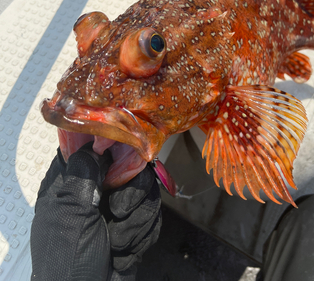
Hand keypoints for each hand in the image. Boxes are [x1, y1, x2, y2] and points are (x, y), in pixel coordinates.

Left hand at [30, 143, 160, 280]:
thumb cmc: (68, 262)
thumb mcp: (70, 215)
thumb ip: (83, 175)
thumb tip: (96, 144)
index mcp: (72, 182)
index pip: (97, 148)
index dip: (115, 149)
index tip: (124, 161)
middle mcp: (96, 189)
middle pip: (132, 167)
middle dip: (132, 195)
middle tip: (117, 213)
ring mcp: (116, 206)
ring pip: (147, 191)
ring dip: (136, 222)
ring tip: (117, 243)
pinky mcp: (133, 223)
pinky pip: (153, 214)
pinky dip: (142, 235)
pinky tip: (125, 251)